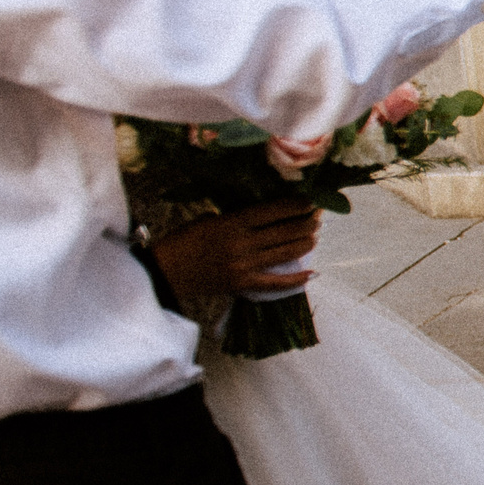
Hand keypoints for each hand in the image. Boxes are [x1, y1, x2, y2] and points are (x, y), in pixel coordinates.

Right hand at [150, 200, 322, 301]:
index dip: (293, 206)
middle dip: (305, 223)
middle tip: (318, 217)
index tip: (311, 200)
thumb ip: (235, 216)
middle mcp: (240, 243)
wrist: (166, 272)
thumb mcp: (208, 219)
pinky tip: (311, 273)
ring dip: (304, 244)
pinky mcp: (242, 284)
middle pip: (283, 232)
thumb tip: (264, 212)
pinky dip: (295, 280)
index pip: (269, 212)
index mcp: (230, 223)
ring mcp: (243, 265)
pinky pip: (275, 284)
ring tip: (315, 236)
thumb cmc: (184, 241)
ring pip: (284, 254)